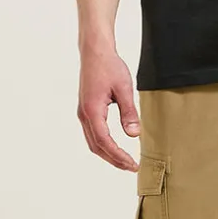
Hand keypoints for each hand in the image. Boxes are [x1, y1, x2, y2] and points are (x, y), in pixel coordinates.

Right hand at [78, 47, 140, 170]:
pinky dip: (103, 144)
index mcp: (92, 110)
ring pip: (93, 142)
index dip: (118, 156)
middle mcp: (84, 114)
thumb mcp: (124, 89)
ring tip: (125, 161)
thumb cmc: (109, 66)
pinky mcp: (86, 109)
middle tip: (131, 167)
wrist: (95, 51)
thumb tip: (134, 135)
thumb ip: (129, 113)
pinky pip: (92, 133)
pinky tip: (114, 146)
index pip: (105, 141)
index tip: (132, 164)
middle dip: (114, 159)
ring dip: (108, 154)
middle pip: (96, 146)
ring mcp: (83, 112)